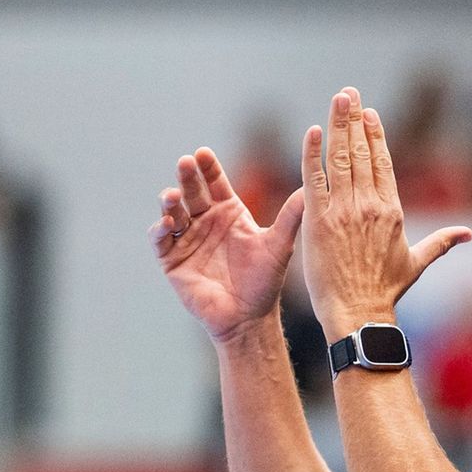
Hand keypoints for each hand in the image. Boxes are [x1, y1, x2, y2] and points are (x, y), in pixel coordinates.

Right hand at [149, 148, 304, 342]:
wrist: (248, 318)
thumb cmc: (265, 282)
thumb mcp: (280, 245)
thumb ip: (291, 216)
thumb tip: (312, 188)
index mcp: (228, 213)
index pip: (214, 183)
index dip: (208, 168)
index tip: (202, 153)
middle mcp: (206, 222)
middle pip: (192, 192)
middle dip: (187, 176)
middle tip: (184, 163)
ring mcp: (187, 240)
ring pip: (173, 212)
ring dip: (169, 201)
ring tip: (171, 196)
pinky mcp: (172, 261)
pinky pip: (160, 241)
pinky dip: (160, 230)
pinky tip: (167, 224)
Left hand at [300, 88, 471, 340]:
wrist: (360, 312)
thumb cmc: (385, 292)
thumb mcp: (416, 262)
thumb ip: (441, 243)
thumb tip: (467, 235)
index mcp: (392, 210)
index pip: (383, 163)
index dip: (375, 135)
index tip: (369, 114)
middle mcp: (370, 204)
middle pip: (361, 152)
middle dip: (355, 119)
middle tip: (348, 93)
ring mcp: (344, 210)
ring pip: (340, 158)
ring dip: (338, 125)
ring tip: (337, 100)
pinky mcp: (319, 219)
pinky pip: (314, 179)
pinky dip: (312, 154)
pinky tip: (312, 132)